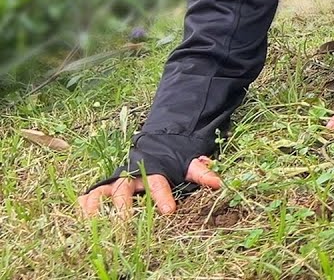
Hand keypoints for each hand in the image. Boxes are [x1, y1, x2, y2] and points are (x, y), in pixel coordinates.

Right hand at [78, 156, 220, 216]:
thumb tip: (219, 183)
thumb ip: (202, 172)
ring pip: (102, 191)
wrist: (156, 146)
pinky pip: (90, 194)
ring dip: (97, 205)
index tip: (169, 210)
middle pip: (124, 188)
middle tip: (125, 221)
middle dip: (123, 205)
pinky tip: (81, 216)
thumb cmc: (173, 160)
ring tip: (93, 221)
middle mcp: (132, 175)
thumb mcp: (188, 164)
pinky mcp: (105, 186)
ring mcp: (116, 180)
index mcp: (154, 170)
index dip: (162, 196)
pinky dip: (83, 204)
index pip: (158, 183)